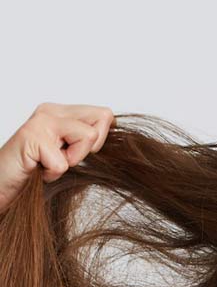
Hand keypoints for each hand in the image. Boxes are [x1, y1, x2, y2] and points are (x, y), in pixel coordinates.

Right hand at [0, 102, 114, 213]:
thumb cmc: (33, 175)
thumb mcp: (66, 155)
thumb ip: (86, 141)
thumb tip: (115, 139)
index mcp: (61, 112)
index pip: (104, 114)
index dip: (100, 140)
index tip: (75, 154)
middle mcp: (51, 111)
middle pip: (103, 117)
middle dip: (89, 148)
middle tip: (63, 159)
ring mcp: (41, 122)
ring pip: (88, 136)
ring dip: (70, 162)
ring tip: (48, 164)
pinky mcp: (31, 137)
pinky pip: (63, 162)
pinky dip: (52, 175)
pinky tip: (36, 171)